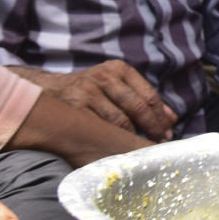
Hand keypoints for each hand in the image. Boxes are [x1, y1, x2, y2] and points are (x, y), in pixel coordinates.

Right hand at [12, 61, 177, 142]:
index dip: (161, 117)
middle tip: (159, 143)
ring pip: (119, 121)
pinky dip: (113, 141)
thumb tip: (172, 119)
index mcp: (119, 69)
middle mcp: (103, 78)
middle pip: (137, 107)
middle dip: (152, 128)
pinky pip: (99, 130)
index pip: (148, 95)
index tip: (168, 132)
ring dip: (134, 138)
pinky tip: (120, 150)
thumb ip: (142, 98)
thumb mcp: (116, 85)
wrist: (47, 92)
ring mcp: (86, 93)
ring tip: (143, 149)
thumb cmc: (90, 91)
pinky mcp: (73, 109)